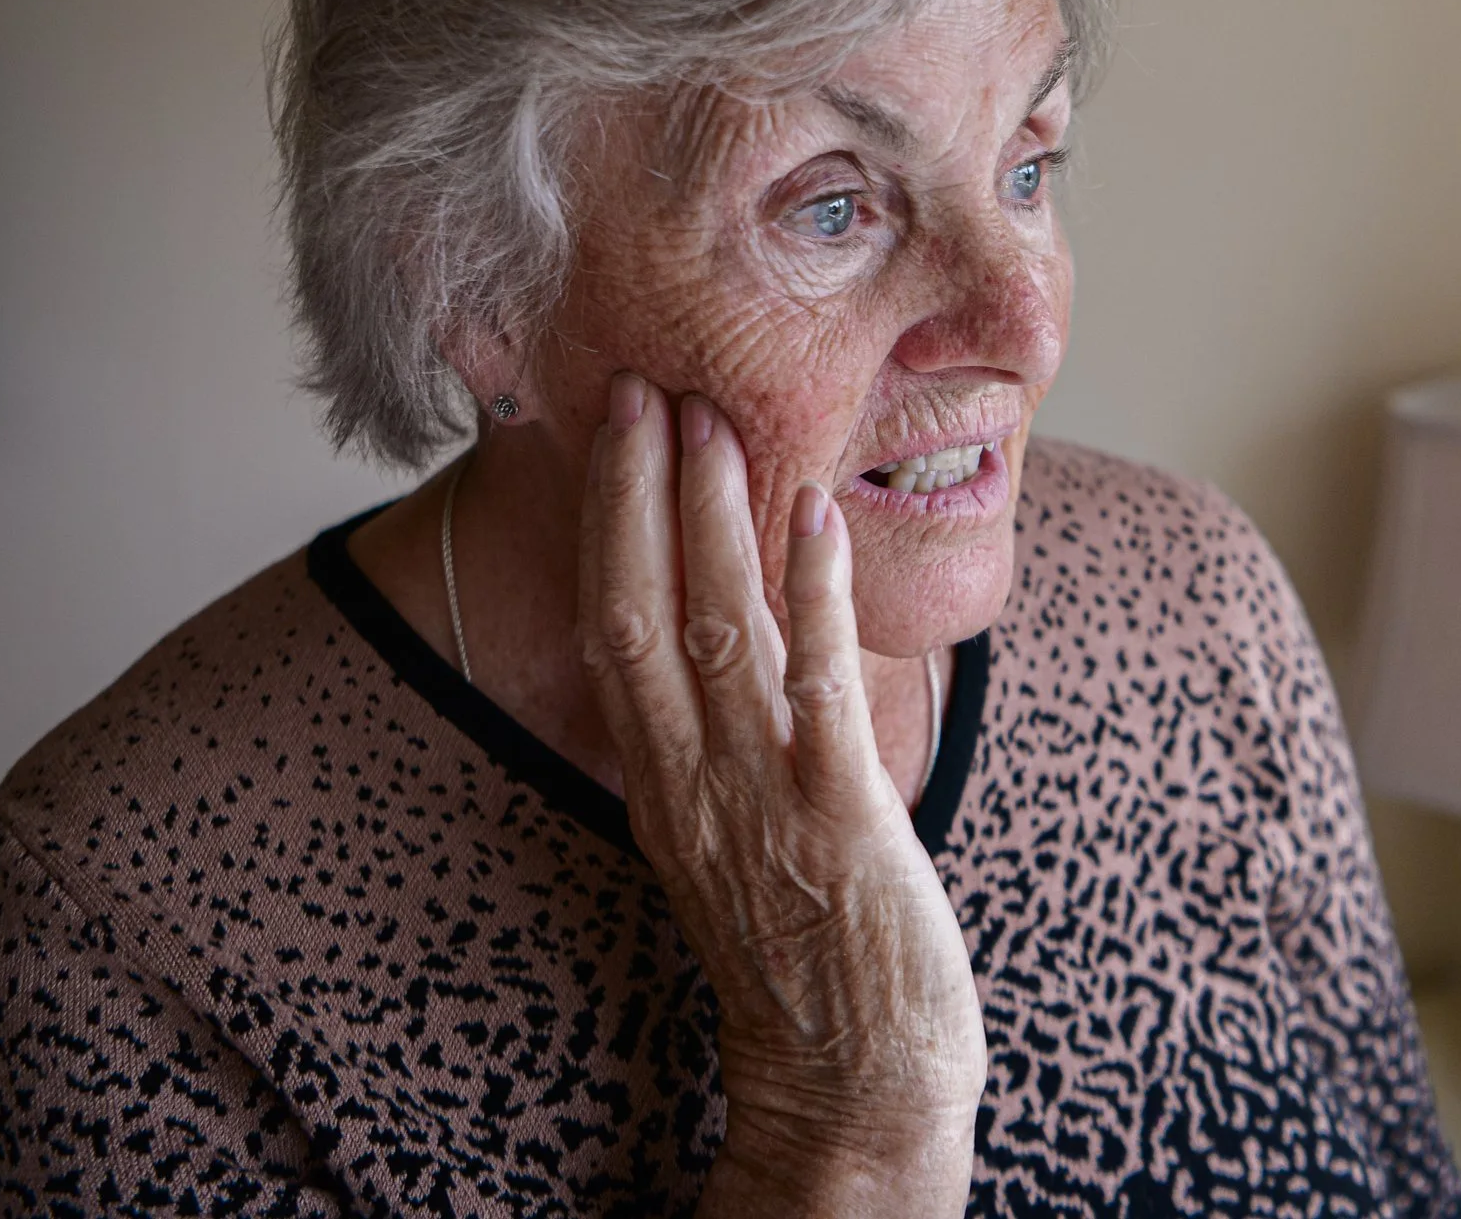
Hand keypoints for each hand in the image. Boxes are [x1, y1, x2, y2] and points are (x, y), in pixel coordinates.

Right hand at [577, 372, 983, 1216]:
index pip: (610, 625)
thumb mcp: (731, 832)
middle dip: (639, 494)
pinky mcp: (838, 815)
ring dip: (710, 518)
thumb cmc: (806, 944)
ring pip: (715, 632)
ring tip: (712, 419)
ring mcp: (758, 797)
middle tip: (644, 385)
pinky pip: (816, 685)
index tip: (615, 426)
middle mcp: (690, 781)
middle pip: (637, 610)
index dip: (610, 521)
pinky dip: (811, 593)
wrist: (851, 1074)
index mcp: (663, 780)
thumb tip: (723, 634)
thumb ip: (718, 738)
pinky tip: (816, 513)